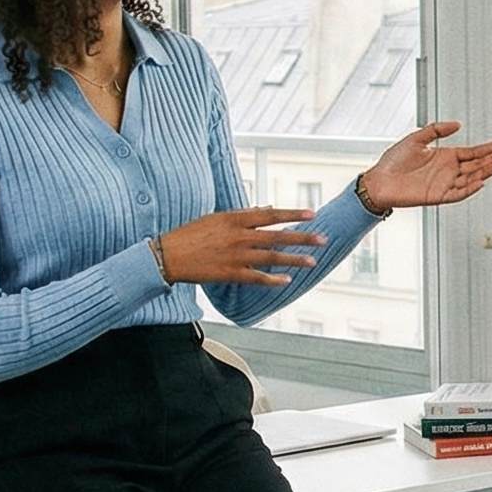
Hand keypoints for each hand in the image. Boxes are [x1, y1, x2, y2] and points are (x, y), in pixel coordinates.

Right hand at [158, 208, 327, 286]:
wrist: (169, 255)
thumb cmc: (191, 233)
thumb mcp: (217, 217)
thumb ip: (243, 214)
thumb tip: (266, 210)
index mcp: (235, 219)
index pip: (271, 215)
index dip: (293, 214)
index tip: (312, 213)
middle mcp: (239, 236)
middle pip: (277, 236)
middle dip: (302, 237)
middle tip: (322, 239)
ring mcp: (236, 256)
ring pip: (271, 257)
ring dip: (294, 260)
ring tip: (312, 262)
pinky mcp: (230, 274)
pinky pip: (257, 277)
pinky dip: (273, 280)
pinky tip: (287, 280)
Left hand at [361, 121, 491, 209]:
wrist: (379, 181)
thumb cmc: (393, 162)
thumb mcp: (416, 138)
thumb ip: (436, 129)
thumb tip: (457, 124)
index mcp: (445, 156)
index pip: (472, 152)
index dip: (488, 149)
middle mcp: (448, 170)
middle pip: (476, 165)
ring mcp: (444, 183)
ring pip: (471, 178)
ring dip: (485, 172)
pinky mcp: (438, 196)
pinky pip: (458, 193)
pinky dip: (470, 188)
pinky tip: (480, 182)